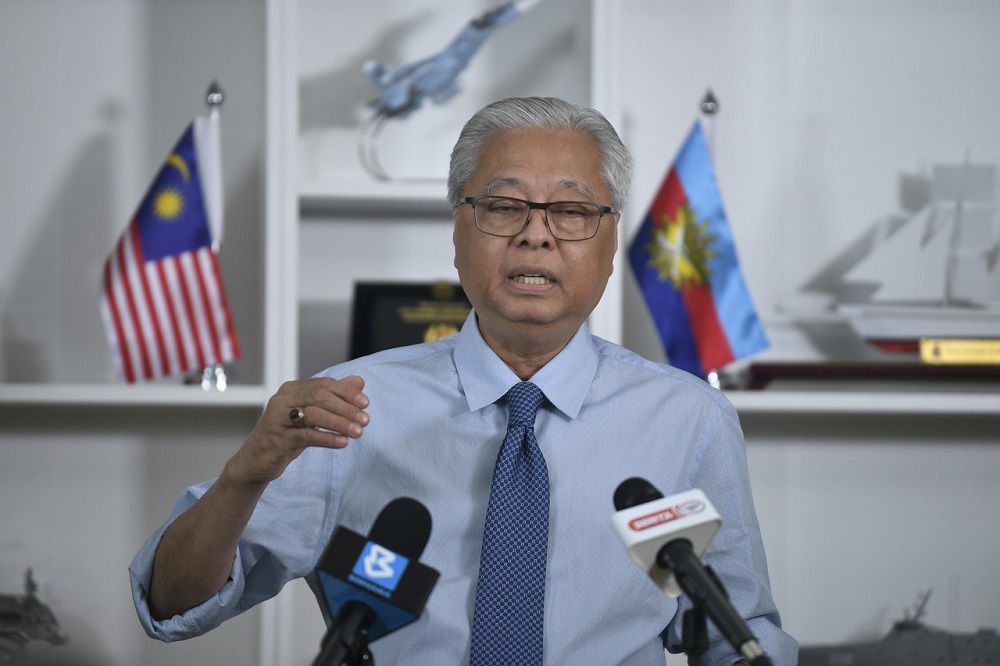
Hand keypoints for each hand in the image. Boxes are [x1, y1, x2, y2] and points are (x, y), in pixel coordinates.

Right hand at [226, 375, 369, 485]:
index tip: (365, 403)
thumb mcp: (310, 414)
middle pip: (320, 397)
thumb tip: (359, 381)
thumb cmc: (286, 434)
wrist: (255, 460)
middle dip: (346, 408)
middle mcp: (283, 400)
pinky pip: (307, 436)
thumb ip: (333, 396)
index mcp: (292, 390)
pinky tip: (343, 443)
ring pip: (314, 415)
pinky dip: (327, 439)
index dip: (347, 392)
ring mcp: (279, 419)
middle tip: (365, 419)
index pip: (324, 384)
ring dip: (340, 423)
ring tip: (358, 432)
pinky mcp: (278, 439)